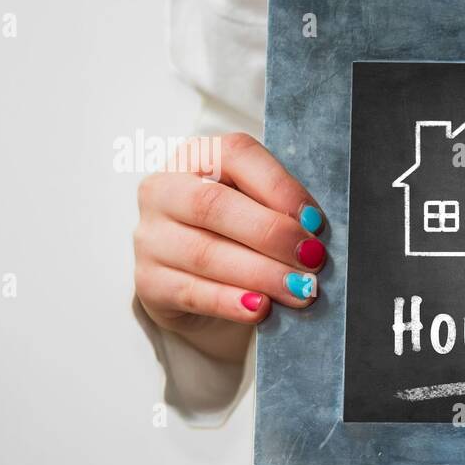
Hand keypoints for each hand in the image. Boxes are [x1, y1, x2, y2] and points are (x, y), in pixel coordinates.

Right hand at [134, 133, 326, 353]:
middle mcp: (164, 190)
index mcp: (197, 156)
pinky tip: (260, 309)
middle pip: (214, 205)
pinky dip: (230, 302)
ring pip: (205, 253)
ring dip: (261, 274)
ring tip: (300, 290)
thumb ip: (282, 208)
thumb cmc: (239, 233)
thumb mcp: (259, 206)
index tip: (316, 222)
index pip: (237, 155)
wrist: (200, 279)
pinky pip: (191, 292)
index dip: (280, 188)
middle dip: (271, 234)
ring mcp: (151, 236)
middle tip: (312, 258)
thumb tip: (314, 232)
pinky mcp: (149, 281)